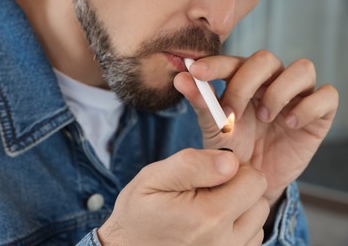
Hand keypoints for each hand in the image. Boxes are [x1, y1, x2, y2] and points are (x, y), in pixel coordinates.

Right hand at [98, 149, 268, 245]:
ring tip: (207, 208)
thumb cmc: (138, 213)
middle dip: (238, 186)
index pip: (254, 180)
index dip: (233, 167)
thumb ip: (192, 165)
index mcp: (208, 217)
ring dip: (239, 207)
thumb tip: (230, 160)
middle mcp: (225, 242)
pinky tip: (212, 223)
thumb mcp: (153, 178)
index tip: (209, 172)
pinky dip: (236, 226)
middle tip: (207, 189)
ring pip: (257, 219)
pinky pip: (250, 238)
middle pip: (260, 199)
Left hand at [174, 50, 338, 203]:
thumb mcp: (213, 129)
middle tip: (233, 113)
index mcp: (243, 82)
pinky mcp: (319, 114)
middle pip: (266, 59)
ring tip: (265, 118)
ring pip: (302, 69)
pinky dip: (309, 107)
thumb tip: (180, 78)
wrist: (251, 182)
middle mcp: (270, 83)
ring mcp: (296, 96)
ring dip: (279, 92)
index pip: (233, 61)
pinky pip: (327, 95)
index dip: (216, 64)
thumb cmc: (231, 151)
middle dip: (246, 84)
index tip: (196, 72)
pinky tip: (290, 124)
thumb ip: (200, 103)